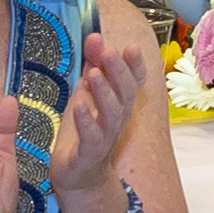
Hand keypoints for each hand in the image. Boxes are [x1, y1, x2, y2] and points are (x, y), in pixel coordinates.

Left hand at [44, 19, 148, 212]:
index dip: (135, 65)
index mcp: (118, 102)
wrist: (79, 175)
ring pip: (112, 113)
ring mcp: (105, 136)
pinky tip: (79, 105)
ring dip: (104, 92)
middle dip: (119, 71)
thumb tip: (95, 37)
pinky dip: (87, 120)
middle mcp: (117, 118)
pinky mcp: (89, 152)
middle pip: (126, 92)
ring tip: (93, 74)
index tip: (130, 47)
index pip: (134, 81)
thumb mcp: (86, 93)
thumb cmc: (84, 131)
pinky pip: (92, 136)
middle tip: (108, 52)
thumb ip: (92, 66)